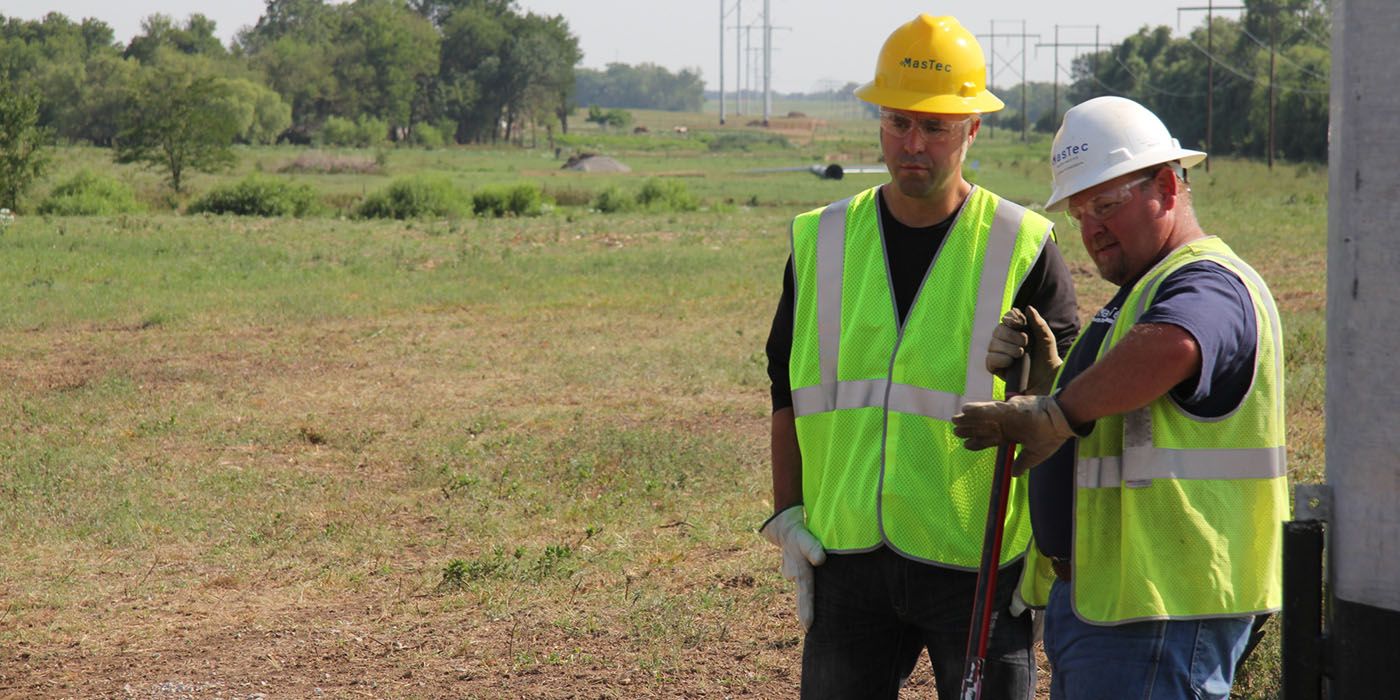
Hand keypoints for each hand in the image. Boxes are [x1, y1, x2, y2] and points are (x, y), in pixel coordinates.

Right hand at [760, 505, 825, 630]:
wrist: (785, 528)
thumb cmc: (799, 535)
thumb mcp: (806, 538)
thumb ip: (813, 548)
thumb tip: (820, 559)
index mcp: (800, 573)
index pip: (806, 596)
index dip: (807, 612)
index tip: (808, 628)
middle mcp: (794, 577)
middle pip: (803, 599)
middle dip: (805, 615)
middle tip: (810, 631)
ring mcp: (792, 575)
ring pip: (803, 587)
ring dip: (807, 598)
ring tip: (814, 612)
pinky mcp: (794, 572)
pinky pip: (802, 580)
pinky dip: (806, 584)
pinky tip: (812, 584)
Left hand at [952, 395, 1074, 475]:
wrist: (1062, 422)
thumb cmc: (1051, 436)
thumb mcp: (1035, 454)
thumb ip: (1022, 463)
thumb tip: (1014, 475)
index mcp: (1013, 434)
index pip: (991, 439)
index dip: (978, 442)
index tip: (965, 445)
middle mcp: (1007, 423)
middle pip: (984, 427)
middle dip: (969, 429)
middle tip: (955, 431)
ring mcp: (1007, 415)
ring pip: (983, 417)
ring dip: (969, 419)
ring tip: (955, 420)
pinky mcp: (1008, 408)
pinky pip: (989, 408)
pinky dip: (977, 409)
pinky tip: (965, 409)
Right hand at [986, 306, 1062, 394]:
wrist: (1046, 378)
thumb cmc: (1047, 356)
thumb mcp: (1046, 337)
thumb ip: (1038, 322)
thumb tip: (1028, 308)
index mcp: (1016, 330)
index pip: (1006, 318)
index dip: (1011, 319)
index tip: (1021, 325)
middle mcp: (1004, 340)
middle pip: (998, 330)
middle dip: (1012, 336)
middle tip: (1025, 343)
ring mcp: (998, 353)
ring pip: (993, 344)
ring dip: (1008, 349)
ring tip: (1021, 355)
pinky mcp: (994, 366)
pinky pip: (990, 359)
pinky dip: (1001, 359)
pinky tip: (1011, 362)